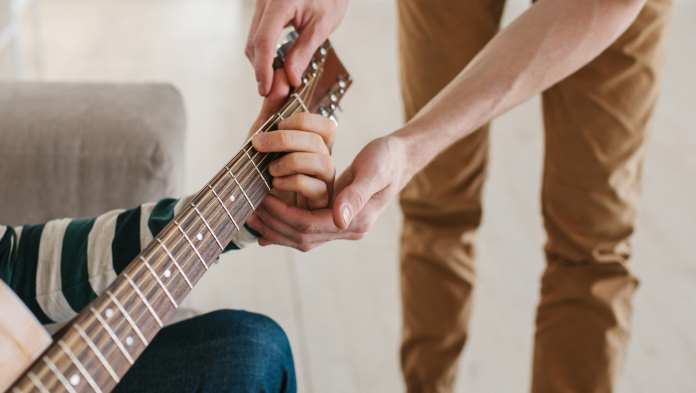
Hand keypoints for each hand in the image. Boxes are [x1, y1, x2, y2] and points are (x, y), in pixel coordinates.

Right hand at [246, 0, 348, 95]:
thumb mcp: (322, 25)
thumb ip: (303, 51)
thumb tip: (290, 78)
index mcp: (280, 2)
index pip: (264, 40)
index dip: (263, 69)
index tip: (266, 89)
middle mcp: (265, 0)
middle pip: (254, 42)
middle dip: (262, 68)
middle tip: (275, 90)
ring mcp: (262, 3)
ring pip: (253, 39)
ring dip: (263, 61)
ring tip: (279, 78)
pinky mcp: (264, 8)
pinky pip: (258, 33)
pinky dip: (265, 51)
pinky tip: (277, 62)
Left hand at [246, 135, 407, 250]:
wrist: (401, 158)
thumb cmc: (387, 158)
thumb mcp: (374, 171)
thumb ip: (356, 195)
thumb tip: (338, 218)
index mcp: (355, 221)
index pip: (308, 226)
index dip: (282, 215)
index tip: (262, 201)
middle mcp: (347, 229)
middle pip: (301, 237)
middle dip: (273, 225)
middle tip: (247, 210)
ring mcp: (342, 227)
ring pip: (301, 238)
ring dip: (275, 228)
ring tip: (252, 216)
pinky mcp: (336, 219)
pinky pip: (305, 230)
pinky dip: (285, 226)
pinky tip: (267, 222)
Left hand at [251, 112, 336, 208]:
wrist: (254, 204)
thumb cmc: (261, 171)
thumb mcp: (263, 138)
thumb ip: (272, 110)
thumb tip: (281, 79)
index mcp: (316, 145)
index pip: (326, 125)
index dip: (302, 120)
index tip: (276, 124)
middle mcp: (325, 162)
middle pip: (319, 141)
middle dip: (284, 139)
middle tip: (257, 143)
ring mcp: (325, 182)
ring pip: (321, 162)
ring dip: (290, 162)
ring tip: (270, 170)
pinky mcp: (319, 202)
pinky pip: (313, 186)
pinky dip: (290, 183)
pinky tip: (273, 185)